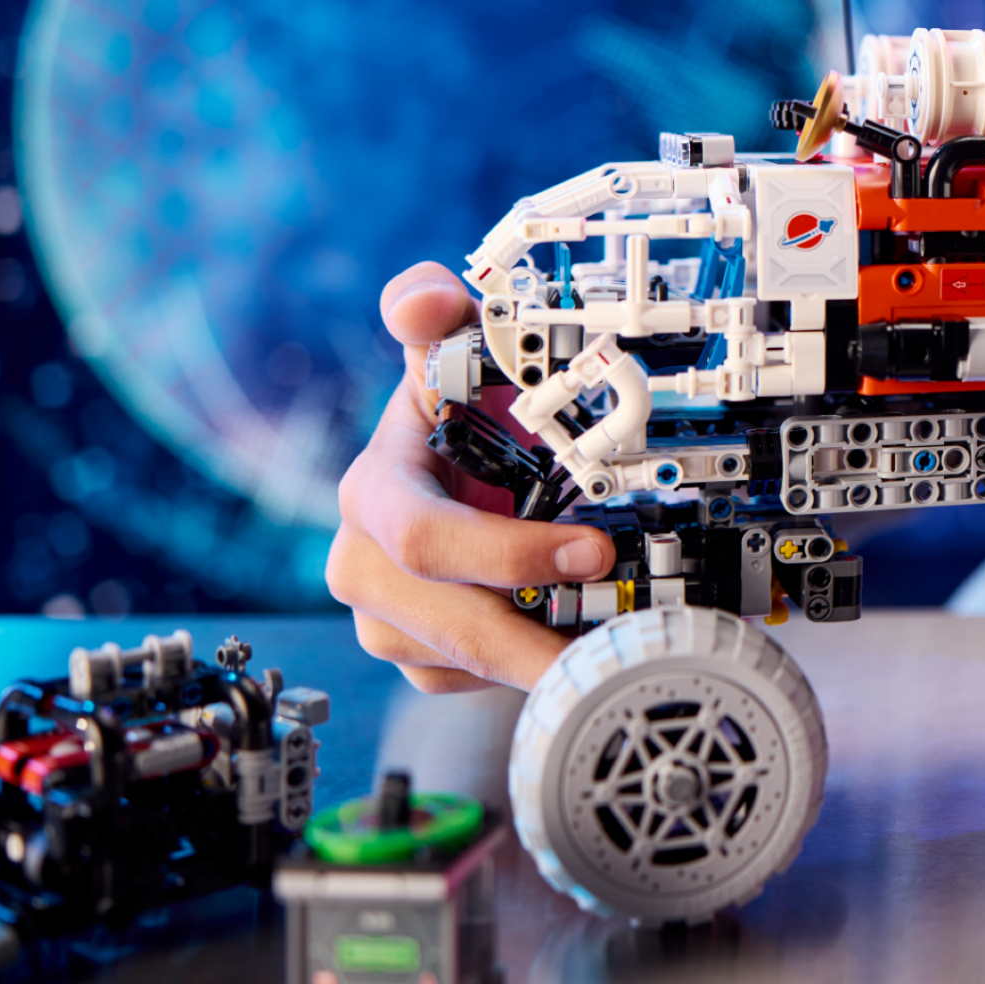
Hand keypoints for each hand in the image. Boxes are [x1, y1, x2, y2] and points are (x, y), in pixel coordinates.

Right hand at [325, 262, 614, 692]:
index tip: (592, 550)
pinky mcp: (415, 658)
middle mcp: (366, 563)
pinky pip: (463, 685)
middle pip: (447, 623)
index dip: (510, 552)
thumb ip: (433, 314)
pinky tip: (569, 650)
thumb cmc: (454, 414)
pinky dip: (521, 675)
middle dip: (536, 635)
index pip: (426, 539)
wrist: (450, 470)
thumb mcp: (449, 356)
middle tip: (618, 632)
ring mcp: (387, 619)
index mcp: (375, 492)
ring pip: (459, 664)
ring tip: (612, 648)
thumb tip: (421, 298)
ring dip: (538, 661)